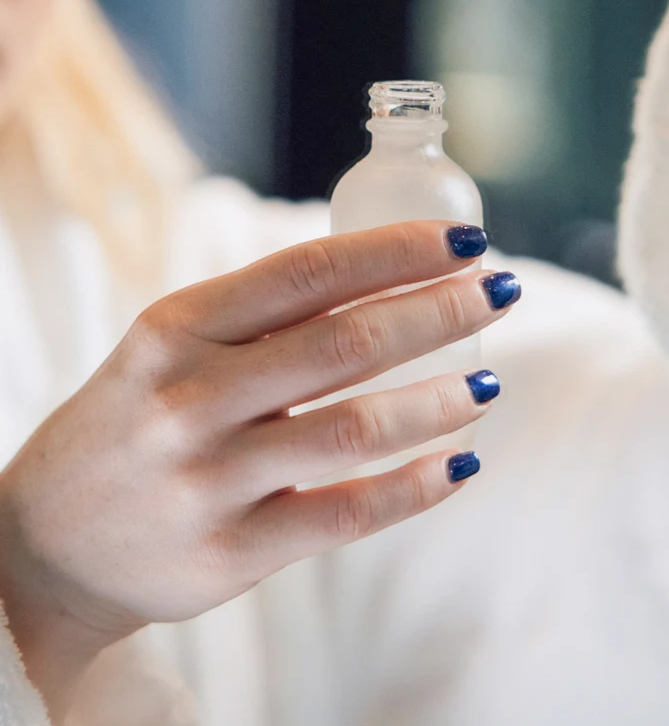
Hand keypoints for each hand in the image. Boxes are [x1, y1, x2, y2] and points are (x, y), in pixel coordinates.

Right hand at [0, 221, 514, 718]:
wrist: (46, 544)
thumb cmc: (132, 420)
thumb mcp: (168, 347)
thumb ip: (259, 316)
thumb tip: (387, 280)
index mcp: (177, 326)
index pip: (308, 272)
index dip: (397, 251)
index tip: (463, 241)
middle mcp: (191, 396)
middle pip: (346, 342)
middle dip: (438, 311)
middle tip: (497, 294)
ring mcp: (211, 479)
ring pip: (356, 429)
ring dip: (439, 400)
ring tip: (486, 382)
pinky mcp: (231, 552)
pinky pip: (348, 514)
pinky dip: (415, 486)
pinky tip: (458, 462)